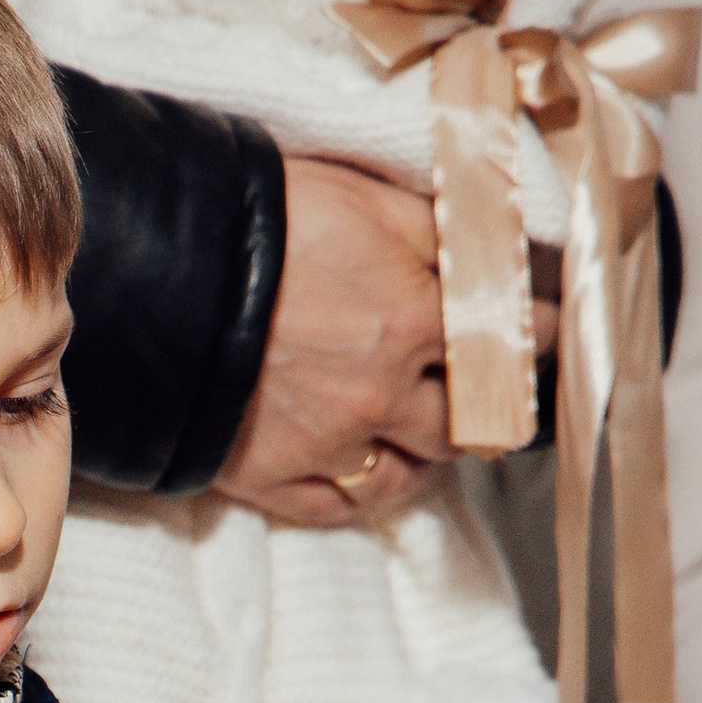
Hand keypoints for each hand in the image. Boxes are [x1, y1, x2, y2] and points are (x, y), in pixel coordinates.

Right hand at [215, 154, 556, 525]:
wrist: (156, 273)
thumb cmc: (260, 220)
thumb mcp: (362, 194)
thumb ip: (436, 226)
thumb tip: (495, 241)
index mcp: (415, 319)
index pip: (506, 337)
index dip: (533, 333)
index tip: (545, 331)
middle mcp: (383, 394)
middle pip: (465, 422)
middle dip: (482, 404)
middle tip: (489, 390)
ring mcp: (328, 445)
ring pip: (408, 476)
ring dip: (426, 456)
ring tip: (426, 436)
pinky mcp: (272, 477)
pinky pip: (338, 508)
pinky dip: (361, 494)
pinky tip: (367, 475)